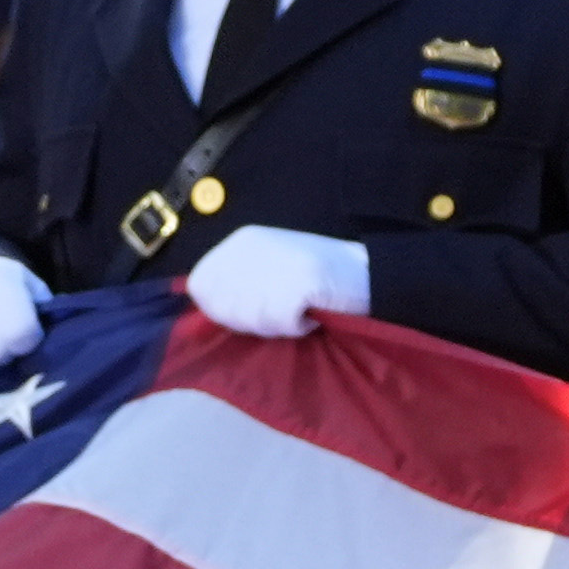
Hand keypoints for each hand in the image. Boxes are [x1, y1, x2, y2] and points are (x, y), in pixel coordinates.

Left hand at [183, 225, 368, 340]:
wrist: (367, 273)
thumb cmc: (317, 279)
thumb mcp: (266, 269)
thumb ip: (233, 284)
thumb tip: (200, 306)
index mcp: (240, 242)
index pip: (201, 285)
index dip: (221, 310)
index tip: (253, 310)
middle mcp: (251, 248)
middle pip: (224, 308)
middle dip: (251, 321)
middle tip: (282, 309)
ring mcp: (274, 263)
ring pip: (251, 320)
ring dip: (276, 325)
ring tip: (299, 307)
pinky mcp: (297, 283)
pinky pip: (281, 324)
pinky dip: (298, 326)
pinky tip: (312, 311)